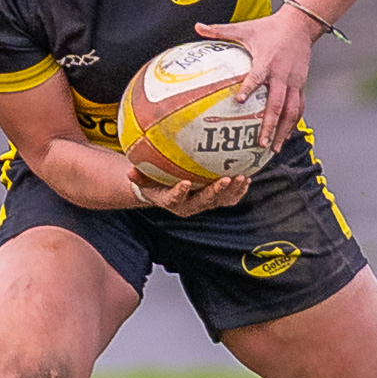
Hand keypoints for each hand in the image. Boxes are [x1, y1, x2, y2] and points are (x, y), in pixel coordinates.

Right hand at [128, 166, 250, 215]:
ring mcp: (205, 203)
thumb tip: (129, 171)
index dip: (180, 193)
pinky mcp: (216, 199)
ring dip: (233, 190)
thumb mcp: (142, 179)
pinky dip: (240, 190)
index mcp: (171, 201)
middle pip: (204, 202)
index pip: (175, 200)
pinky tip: (247, 176)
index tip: (185, 183)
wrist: (166, 188)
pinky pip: (230, 198)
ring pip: (221, 201)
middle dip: (216, 192)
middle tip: (226, 179)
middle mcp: (190, 206)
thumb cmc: (153, 181)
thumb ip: (137, 176)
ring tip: (242, 177)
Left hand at [195, 4, 317, 150]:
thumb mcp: (245, 28)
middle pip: (277, 104)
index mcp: (267, 61)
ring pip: (291, 110)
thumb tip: (197, 26)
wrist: (300, 24)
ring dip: (283, 130)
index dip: (249, 88)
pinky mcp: (301, 85)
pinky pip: (299, 107)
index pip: (257, 77)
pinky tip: (285, 135)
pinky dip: (293, 123)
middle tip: (260, 142)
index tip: (239, 101)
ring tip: (274, 147)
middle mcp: (282, 74)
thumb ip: (220, 30)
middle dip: (269, 124)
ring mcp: (294, 82)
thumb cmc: (270, 27)